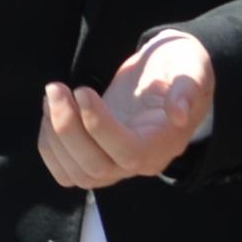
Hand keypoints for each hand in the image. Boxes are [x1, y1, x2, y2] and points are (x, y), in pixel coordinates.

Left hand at [40, 30, 213, 188]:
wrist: (166, 74)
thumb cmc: (180, 68)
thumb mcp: (192, 68)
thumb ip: (188, 88)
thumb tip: (178, 113)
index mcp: (164, 142)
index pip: (128, 152)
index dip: (99, 126)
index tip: (82, 90)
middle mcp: (140, 162)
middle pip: (96, 167)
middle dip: (66, 127)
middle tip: (55, 88)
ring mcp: (116, 164)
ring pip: (77, 174)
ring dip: (54, 136)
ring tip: (52, 96)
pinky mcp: (97, 157)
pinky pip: (66, 173)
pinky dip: (49, 147)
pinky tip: (49, 113)